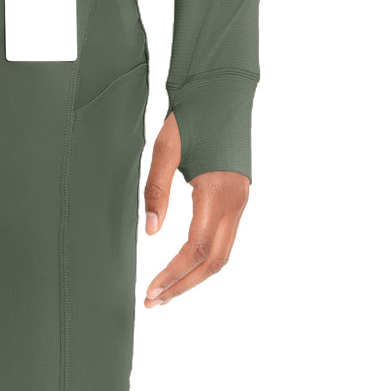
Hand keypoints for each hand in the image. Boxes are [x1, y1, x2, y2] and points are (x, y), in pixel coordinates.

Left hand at [142, 111, 248, 308]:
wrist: (221, 88)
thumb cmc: (191, 114)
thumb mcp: (164, 149)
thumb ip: (155, 191)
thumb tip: (150, 232)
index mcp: (217, 191)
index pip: (197, 249)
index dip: (173, 275)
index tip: (151, 291)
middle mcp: (236, 200)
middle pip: (214, 262)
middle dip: (184, 286)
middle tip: (154, 302)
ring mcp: (241, 200)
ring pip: (223, 254)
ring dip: (194, 277)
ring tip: (165, 292)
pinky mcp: (238, 197)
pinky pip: (225, 240)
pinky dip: (204, 260)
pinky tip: (183, 267)